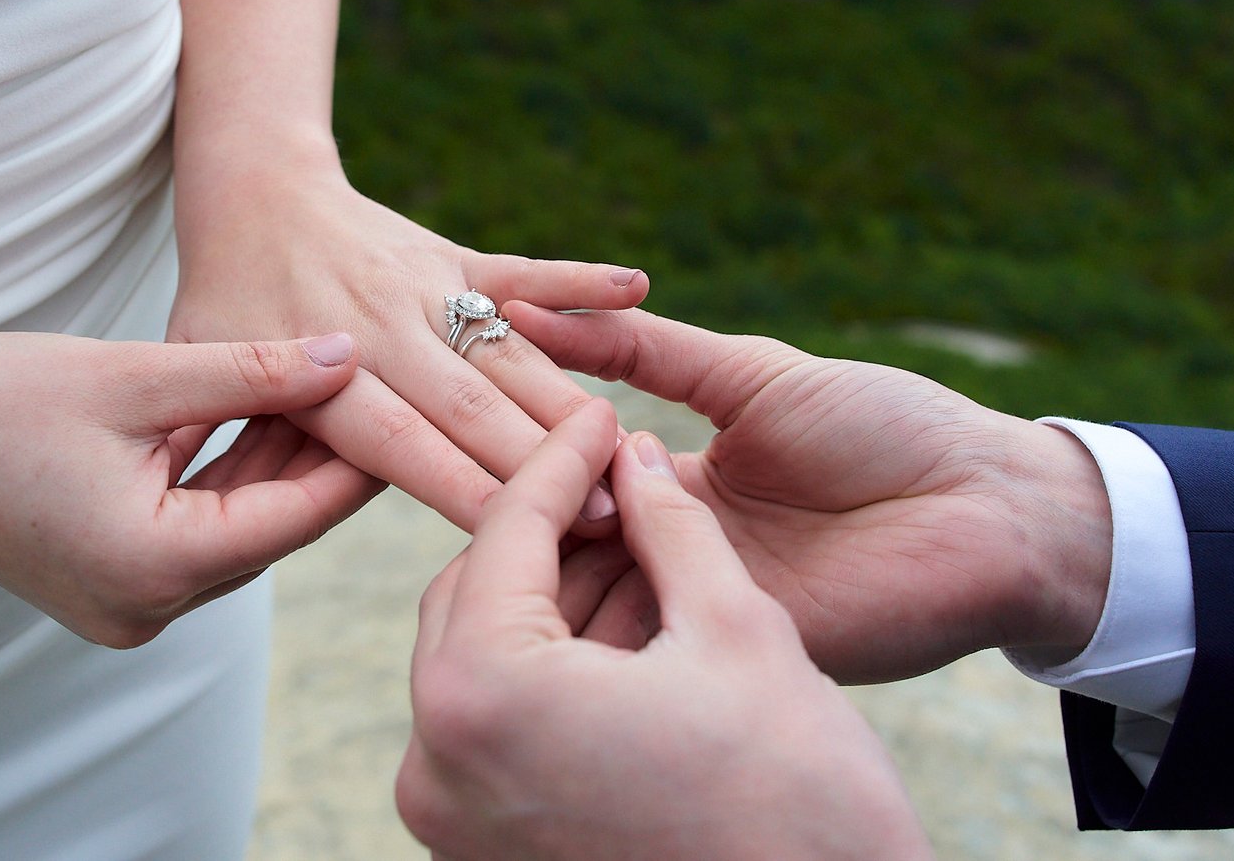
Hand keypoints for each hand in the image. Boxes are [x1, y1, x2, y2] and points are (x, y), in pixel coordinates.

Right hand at [0, 332, 379, 647]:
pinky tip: (261, 411)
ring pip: (237, 521)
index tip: (410, 397)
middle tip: (380, 381)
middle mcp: (149, 607)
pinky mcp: (109, 581)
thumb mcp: (136, 376)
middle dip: (321, 448)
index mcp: (159, 567)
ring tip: (327, 382)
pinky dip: (224, 473)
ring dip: (274, 457)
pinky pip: (195, 526)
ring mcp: (126, 602)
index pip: (299, 511)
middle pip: (273, 520)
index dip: (361, 450)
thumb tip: (349, 357)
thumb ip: (252, 370)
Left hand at [166, 165, 649, 529]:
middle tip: (603, 515)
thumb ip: (240, 443)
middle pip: (468, 402)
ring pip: (508, 352)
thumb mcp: (201, 372)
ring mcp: (425, 286)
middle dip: (536, 461)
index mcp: (319, 370)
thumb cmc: (224, 305)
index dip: (455, 483)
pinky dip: (578, 281)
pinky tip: (636, 288)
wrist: (254, 193)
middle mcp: (381, 326)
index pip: (394, 439)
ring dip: (568, 401)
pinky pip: (523, 272)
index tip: (515, 527)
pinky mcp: (454, 257)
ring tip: (626, 451)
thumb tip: (254, 524)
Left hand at [397, 400, 930, 860]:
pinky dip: (556, 667)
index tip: (601, 416)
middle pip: (477, 596)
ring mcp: (454, 820)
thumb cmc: (797, 800)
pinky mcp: (485, 851)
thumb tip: (633, 456)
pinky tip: (628, 623)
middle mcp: (437, 764)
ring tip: (638, 543)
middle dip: (552, 529)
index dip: (563, 459)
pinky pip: (502, 724)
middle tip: (619, 477)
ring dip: (559, 596)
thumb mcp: (736, 630)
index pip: (507, 535)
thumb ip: (670, 524)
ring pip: (488, 658)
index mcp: (481, 697)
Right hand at [504, 304, 1114, 682]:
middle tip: (451, 498)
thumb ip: (648, 354)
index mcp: (677, 485)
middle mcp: (680, 552)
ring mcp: (708, 608)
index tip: (451, 430)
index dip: (519, 466)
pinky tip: (551, 609)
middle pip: (573, 552)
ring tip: (484, 554)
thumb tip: (532, 309)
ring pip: (600, 607)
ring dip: (548, 584)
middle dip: (519, 532)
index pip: (572, 485)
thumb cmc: (886, 424)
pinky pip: (657, 645)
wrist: (991, 501)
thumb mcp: (752, 373)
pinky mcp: (741, 653)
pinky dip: (603, 630)